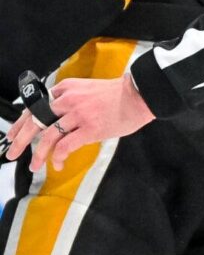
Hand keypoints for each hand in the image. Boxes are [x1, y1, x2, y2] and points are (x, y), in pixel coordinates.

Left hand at [4, 73, 155, 172]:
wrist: (140, 96)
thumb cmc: (118, 95)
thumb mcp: (87, 90)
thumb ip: (70, 100)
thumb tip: (58, 121)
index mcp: (65, 89)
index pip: (35, 106)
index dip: (22, 123)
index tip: (14, 135)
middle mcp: (67, 100)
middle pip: (34, 120)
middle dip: (20, 140)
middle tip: (12, 153)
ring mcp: (78, 114)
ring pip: (47, 136)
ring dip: (38, 153)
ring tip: (34, 166)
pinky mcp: (90, 128)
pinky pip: (66, 145)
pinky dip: (58, 157)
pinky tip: (58, 164)